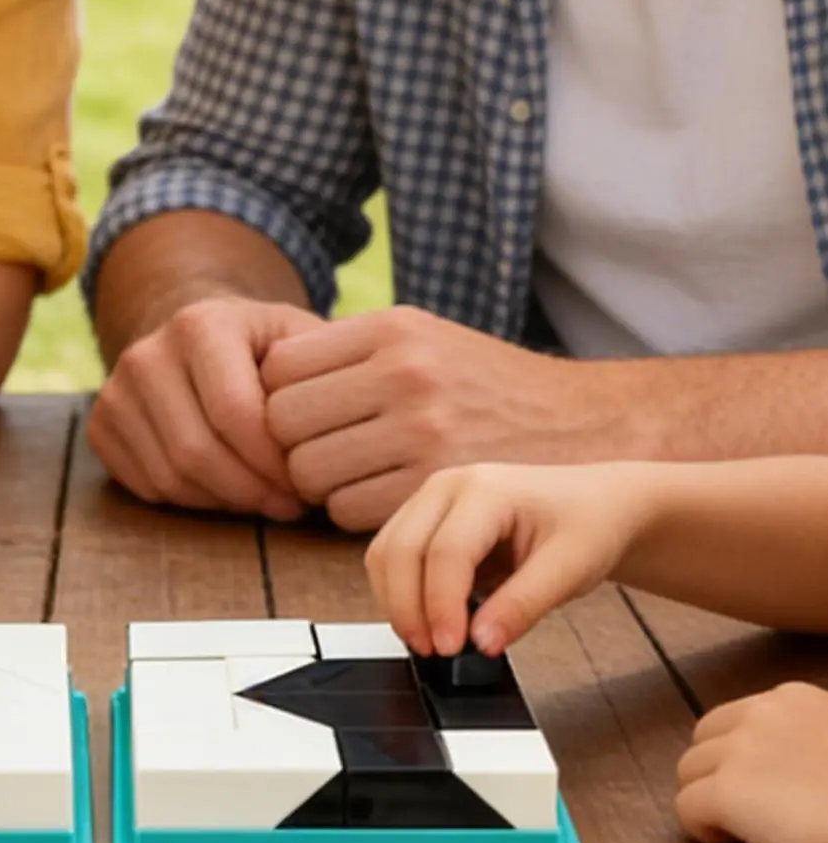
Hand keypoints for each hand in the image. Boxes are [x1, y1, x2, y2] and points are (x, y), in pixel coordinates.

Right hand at [89, 297, 318, 517]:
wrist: (198, 337)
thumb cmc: (264, 347)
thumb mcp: (300, 340)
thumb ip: (323, 370)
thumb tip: (347, 419)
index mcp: (200, 324)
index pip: (234, 413)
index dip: (275, 462)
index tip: (309, 483)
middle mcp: (146, 354)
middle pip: (196, 452)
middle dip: (252, 491)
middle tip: (290, 504)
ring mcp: (115, 391)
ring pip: (170, 477)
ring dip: (225, 502)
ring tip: (264, 500)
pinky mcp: (101, 426)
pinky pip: (146, 487)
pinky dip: (192, 502)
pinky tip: (226, 491)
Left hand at [264, 306, 618, 530]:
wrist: (586, 424)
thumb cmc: (483, 386)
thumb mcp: (422, 339)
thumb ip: (348, 353)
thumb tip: (257, 374)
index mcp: (393, 329)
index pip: (278, 368)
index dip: (278, 398)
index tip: (302, 415)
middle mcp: (405, 373)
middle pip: (280, 422)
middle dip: (289, 445)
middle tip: (320, 452)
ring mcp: (421, 431)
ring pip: (307, 473)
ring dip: (320, 485)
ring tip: (353, 475)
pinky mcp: (436, 488)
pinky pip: (346, 513)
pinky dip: (353, 513)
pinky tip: (381, 498)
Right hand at [365, 462, 651, 656]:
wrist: (595, 504)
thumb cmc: (587, 526)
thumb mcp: (571, 569)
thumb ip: (523, 606)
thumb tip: (481, 643)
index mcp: (486, 488)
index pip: (447, 551)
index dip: (442, 605)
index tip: (450, 648)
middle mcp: (448, 487)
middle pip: (401, 549)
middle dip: (407, 607)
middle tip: (430, 651)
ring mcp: (431, 500)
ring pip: (385, 552)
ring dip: (396, 601)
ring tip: (426, 641)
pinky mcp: (424, 519)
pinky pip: (392, 555)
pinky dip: (399, 591)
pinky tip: (426, 619)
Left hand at [676, 684, 827, 842]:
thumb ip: (807, 743)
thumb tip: (783, 769)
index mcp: (793, 700)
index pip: (736, 719)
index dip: (740, 755)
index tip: (764, 786)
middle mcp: (760, 714)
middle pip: (704, 741)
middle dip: (716, 773)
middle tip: (748, 809)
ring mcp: (740, 750)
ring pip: (688, 773)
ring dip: (708, 800)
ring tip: (743, 829)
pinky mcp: (728, 792)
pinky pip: (686, 808)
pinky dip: (702, 829)